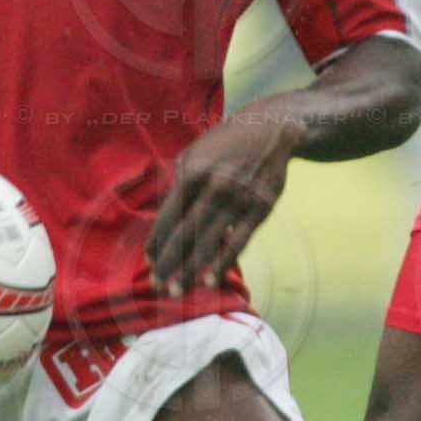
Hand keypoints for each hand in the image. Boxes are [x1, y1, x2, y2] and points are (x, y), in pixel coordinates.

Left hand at [145, 109, 299, 297]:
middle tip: (157, 286)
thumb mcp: (194, 153)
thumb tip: (163, 218)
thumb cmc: (225, 144)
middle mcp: (214, 188)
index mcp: (193, 173)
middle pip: (185, 234)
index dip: (157, 242)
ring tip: (177, 291)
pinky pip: (238, 242)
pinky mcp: (259, 210)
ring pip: (210, 242)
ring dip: (191, 270)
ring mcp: (239, 200)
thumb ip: (177, 183)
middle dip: (169, 263)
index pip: (169, 216)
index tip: (149, 262)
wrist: (270, 129)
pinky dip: (223, 263)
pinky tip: (210, 281)